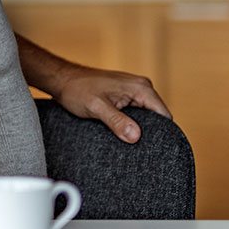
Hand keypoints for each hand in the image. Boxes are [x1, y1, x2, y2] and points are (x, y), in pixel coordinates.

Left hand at [53, 68, 171, 143]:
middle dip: (150, 132)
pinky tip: (123, 133)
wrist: (63, 79)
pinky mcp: (126, 95)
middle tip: (138, 150)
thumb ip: (117, 121)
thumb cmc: (77, 89)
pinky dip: (131, 123)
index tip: (155, 150)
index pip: (164, 116)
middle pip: (157, 117)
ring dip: (139, 128)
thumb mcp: (96, 107)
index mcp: (141, 88)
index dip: (163, 134)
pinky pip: (136, 113)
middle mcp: (142, 87)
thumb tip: (136, 137)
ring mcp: (134, 91)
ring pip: (147, 116)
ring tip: (128, 142)